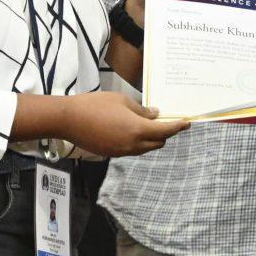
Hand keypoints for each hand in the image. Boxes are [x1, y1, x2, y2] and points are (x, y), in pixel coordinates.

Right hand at [58, 92, 189, 157]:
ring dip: (152, 139)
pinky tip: (133, 130)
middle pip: (157, 143)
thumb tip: (155, 115)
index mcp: (137, 130)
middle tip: (168, 121)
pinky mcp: (111, 154)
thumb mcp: (122, 101)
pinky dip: (138, 142)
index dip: (177, 127)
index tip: (187, 123)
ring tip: (151, 124)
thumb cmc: (96, 105)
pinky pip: (132, 150)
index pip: (165, 132)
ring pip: (145, 149)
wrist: (68, 120)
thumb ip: (141, 110)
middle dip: (165, 133)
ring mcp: (121, 152)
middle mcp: (132, 145)